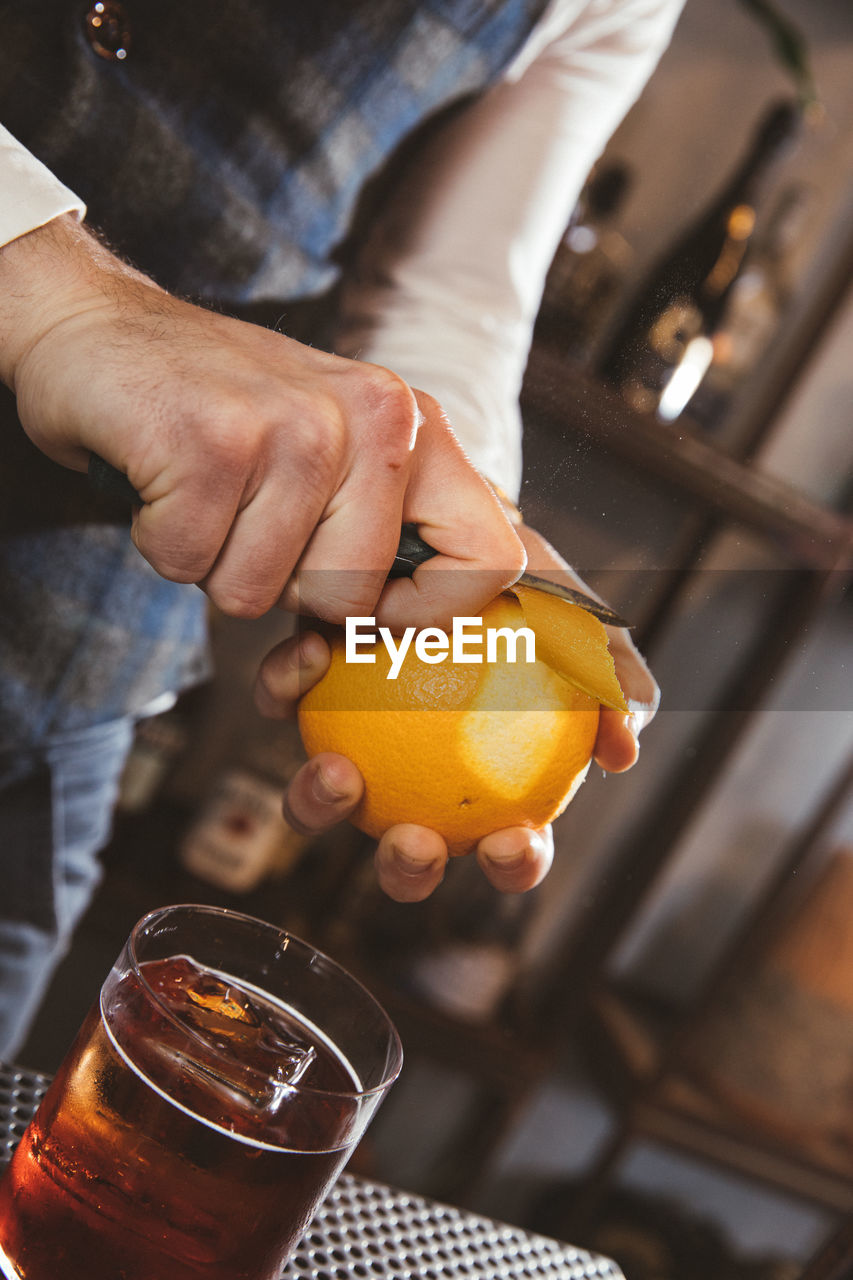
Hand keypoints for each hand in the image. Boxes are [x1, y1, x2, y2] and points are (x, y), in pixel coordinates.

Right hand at [0, 215, 524, 628]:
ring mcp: (295, 424)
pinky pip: (188, 564)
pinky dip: (160, 540)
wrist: (100, 328)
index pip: (492, 559)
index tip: (368, 612)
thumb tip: (380, 648)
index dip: (430, 617)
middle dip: (284, 588)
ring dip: (213, 562)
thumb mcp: (329, 458)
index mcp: (414, 426)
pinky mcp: (213, 440)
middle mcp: (374, 417)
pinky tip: (164, 478)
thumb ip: (377, 538)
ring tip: (206, 488)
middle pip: (349, 599)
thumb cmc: (220, 417)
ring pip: (256, 593)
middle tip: (252, 519)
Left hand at [254, 523, 658, 901]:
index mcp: (489, 783)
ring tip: (339, 772)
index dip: (513, 864)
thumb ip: (614, 682)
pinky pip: (286, 705)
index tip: (511, 841)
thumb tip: (624, 753)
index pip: (511, 846)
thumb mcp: (583, 628)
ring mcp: (353, 740)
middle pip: (411, 853)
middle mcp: (413, 778)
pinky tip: (307, 660)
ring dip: (322, 803)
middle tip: (414, 839)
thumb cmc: (529, 591)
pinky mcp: (302, 692)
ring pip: (326, 801)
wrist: (461, 526)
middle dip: (408, 868)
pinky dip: (287, 691)